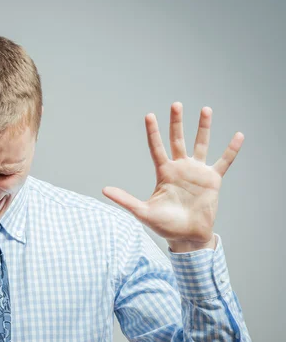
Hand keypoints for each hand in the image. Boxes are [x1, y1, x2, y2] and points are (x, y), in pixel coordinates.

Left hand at [102, 102, 243, 251]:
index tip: (149, 115)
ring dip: (203, 128)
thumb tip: (104, 190)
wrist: (187, 237)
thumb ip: (125, 199)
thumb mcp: (142, 212)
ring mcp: (197, 172)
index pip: (156, 148)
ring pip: (201, 144)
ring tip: (206, 109)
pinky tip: (238, 135)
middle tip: (175, 104)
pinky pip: (224, 161)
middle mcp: (180, 168)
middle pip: (177, 140)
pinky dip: (231, 150)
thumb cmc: (164, 226)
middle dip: (176, 122)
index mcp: (164, 173)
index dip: (153, 132)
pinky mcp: (212, 180)